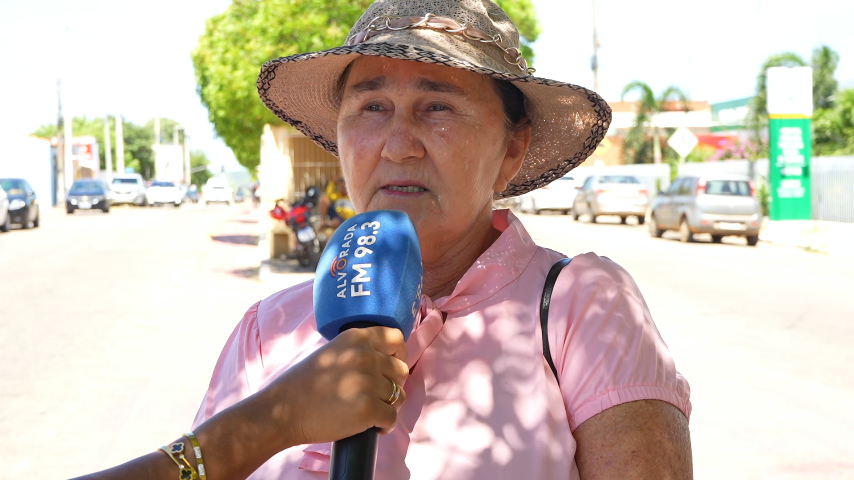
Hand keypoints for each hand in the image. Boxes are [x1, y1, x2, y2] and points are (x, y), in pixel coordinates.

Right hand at [260, 327, 408, 445]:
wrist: (283, 411)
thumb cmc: (304, 384)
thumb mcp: (332, 352)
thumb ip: (358, 351)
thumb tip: (387, 361)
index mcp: (356, 338)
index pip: (396, 339)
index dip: (398, 355)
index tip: (391, 368)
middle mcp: (365, 356)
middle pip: (401, 370)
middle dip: (392, 385)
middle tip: (376, 397)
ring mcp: (368, 382)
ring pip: (399, 396)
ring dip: (389, 407)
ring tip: (372, 413)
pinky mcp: (368, 409)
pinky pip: (391, 418)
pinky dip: (384, 426)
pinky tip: (372, 427)